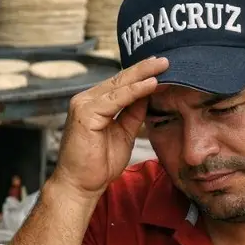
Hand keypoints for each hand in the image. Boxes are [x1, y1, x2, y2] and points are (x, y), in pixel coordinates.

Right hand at [49, 56, 168, 196]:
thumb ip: (133, 115)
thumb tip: (148, 96)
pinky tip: (151, 84)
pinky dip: (134, 91)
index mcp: (93, 104)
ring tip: (162, 66)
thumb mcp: (123, 134)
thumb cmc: (97, 164)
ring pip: (118, 85)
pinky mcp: (85, 114)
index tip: (162, 67)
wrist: (80, 185)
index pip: (120, 84)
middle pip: (119, 80)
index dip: (141, 75)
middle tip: (165, 59)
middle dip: (144, 68)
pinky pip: (115, 99)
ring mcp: (83, 105)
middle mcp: (85, 100)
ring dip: (142, 75)